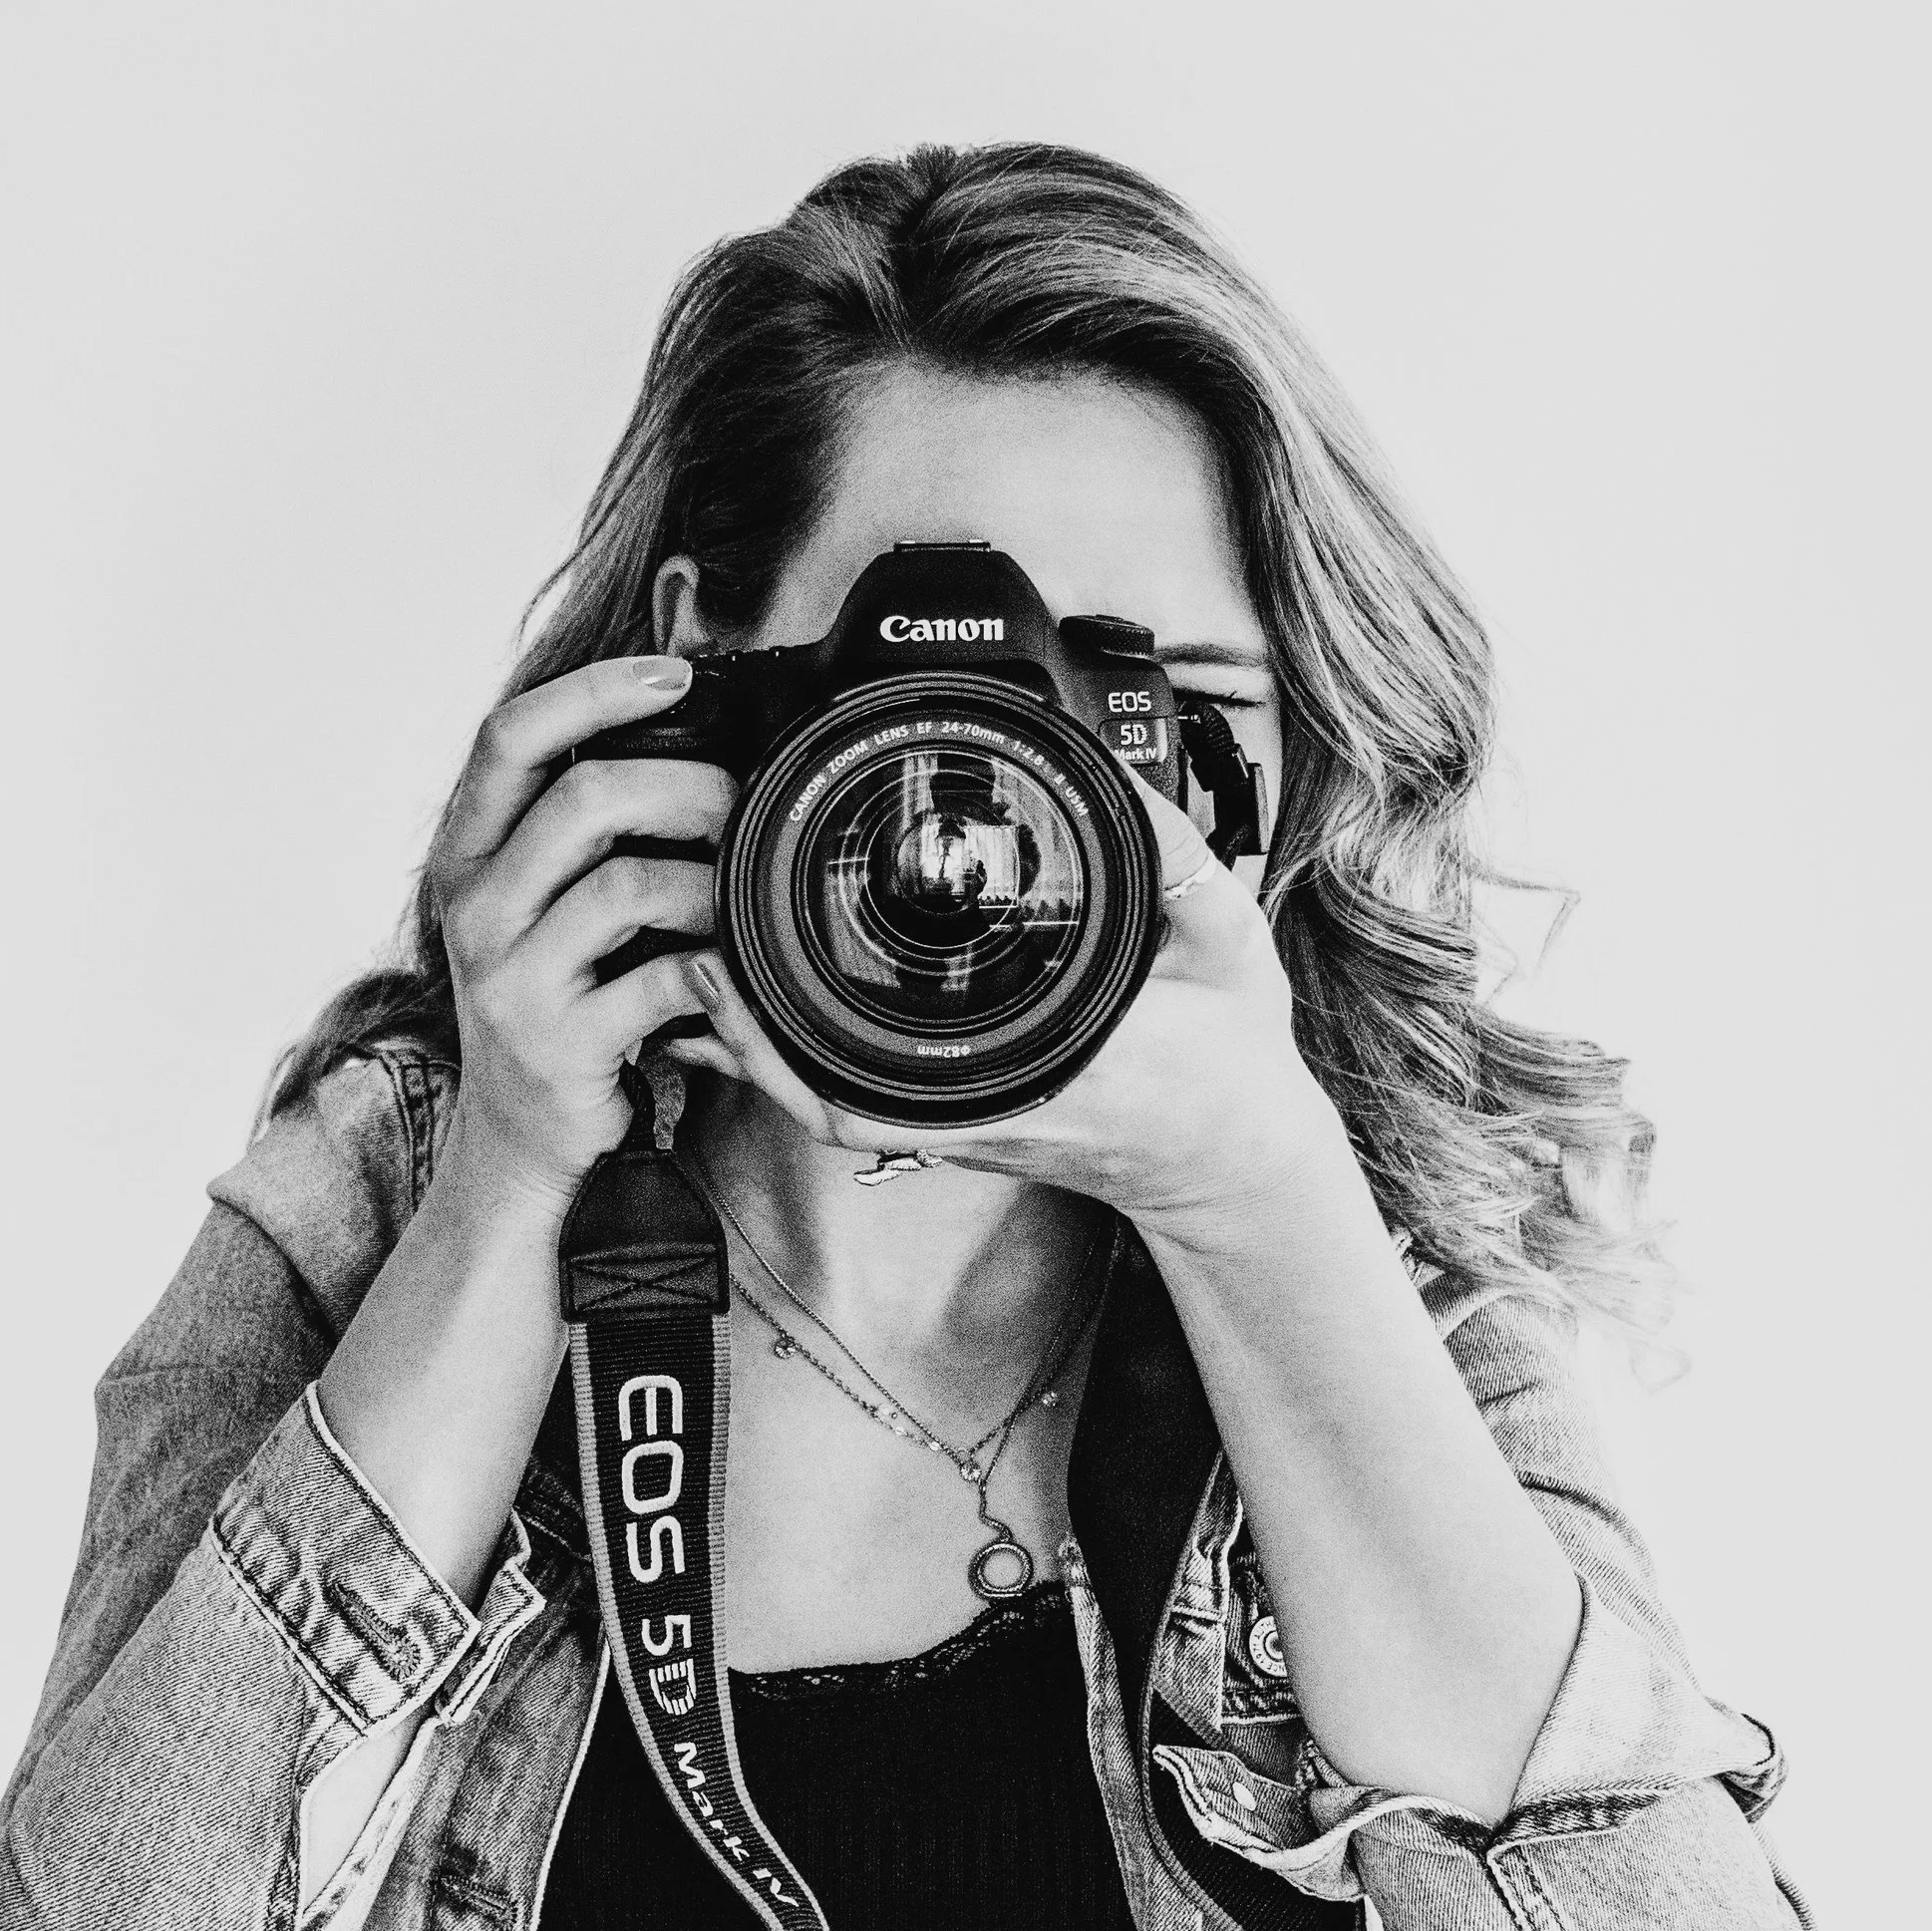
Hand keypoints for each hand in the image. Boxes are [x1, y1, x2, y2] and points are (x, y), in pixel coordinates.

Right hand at [428, 656, 733, 1208]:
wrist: (519, 1138)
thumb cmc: (556, 1000)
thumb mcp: (541, 904)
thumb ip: (581, 830)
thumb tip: (684, 728)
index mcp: (467, 854)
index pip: (510, 737)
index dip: (595, 690)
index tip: (676, 674)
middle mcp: (476, 907)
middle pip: (584, 799)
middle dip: (687, 785)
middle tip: (743, 802)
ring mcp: (512, 979)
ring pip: (628, 886)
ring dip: (710, 879)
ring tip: (742, 892)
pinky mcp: (560, 1044)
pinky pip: (661, 980)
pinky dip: (718, 966)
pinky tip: (736, 967)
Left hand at [665, 779, 1337, 1235]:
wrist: (1238, 1162)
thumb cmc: (1236, 1058)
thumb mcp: (1227, 936)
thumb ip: (1172, 851)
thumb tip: (1106, 768)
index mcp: (1040, 1069)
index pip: (887, 1076)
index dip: (792, 1029)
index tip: (739, 957)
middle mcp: (986, 1111)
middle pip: (827, 1095)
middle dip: (748, 1025)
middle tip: (693, 945)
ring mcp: (968, 1129)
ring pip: (831, 1108)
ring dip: (761, 1048)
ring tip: (706, 967)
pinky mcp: (965, 1130)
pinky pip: (862, 1107)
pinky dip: (802, 1066)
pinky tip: (768, 1012)